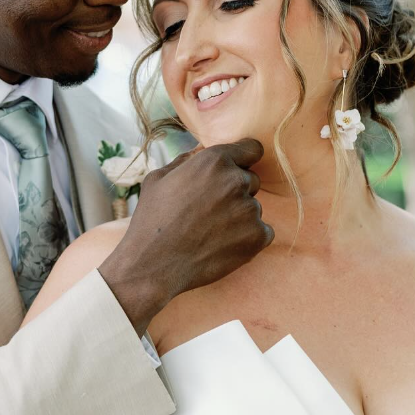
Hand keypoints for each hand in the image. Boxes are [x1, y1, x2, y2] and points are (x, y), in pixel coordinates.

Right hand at [99, 139, 272, 337]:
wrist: (152, 265)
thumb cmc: (151, 221)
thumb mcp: (158, 179)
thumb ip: (184, 161)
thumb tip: (197, 152)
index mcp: (214, 161)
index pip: (251, 149)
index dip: (243, 160)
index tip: (235, 172)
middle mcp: (236, 180)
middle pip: (252, 181)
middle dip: (236, 193)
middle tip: (210, 213)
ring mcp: (249, 209)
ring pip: (253, 209)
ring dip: (239, 218)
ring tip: (210, 233)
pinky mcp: (257, 237)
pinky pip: (263, 232)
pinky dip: (248, 239)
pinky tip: (222, 246)